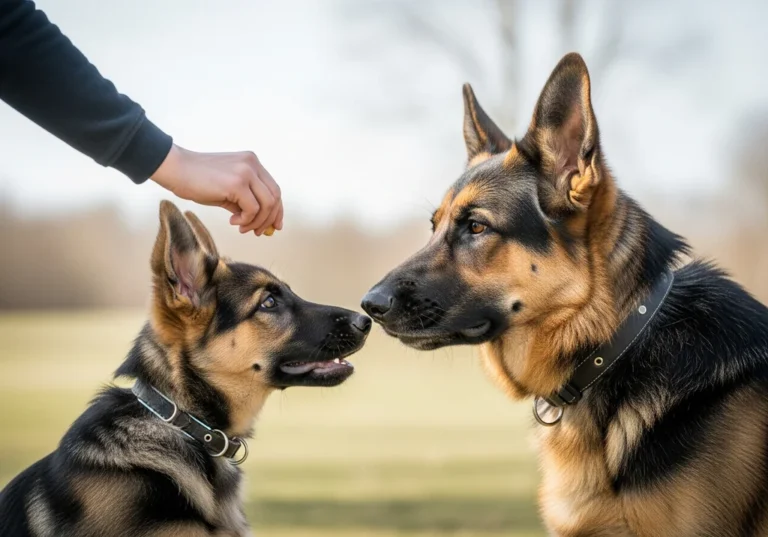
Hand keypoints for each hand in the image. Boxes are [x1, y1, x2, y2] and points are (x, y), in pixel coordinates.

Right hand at [150, 145, 282, 235]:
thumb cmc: (197, 180)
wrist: (175, 169)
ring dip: (256, 222)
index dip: (276, 210)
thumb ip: (245, 201)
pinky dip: (246, 220)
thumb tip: (260, 222)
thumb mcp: (227, 190)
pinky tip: (232, 221)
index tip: (274, 226)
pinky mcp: (237, 183)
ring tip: (241, 228)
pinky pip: (253, 209)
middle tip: (258, 232)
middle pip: (275, 197)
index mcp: (252, 162)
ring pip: (267, 205)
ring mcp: (246, 172)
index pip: (274, 189)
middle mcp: (252, 164)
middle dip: (269, 219)